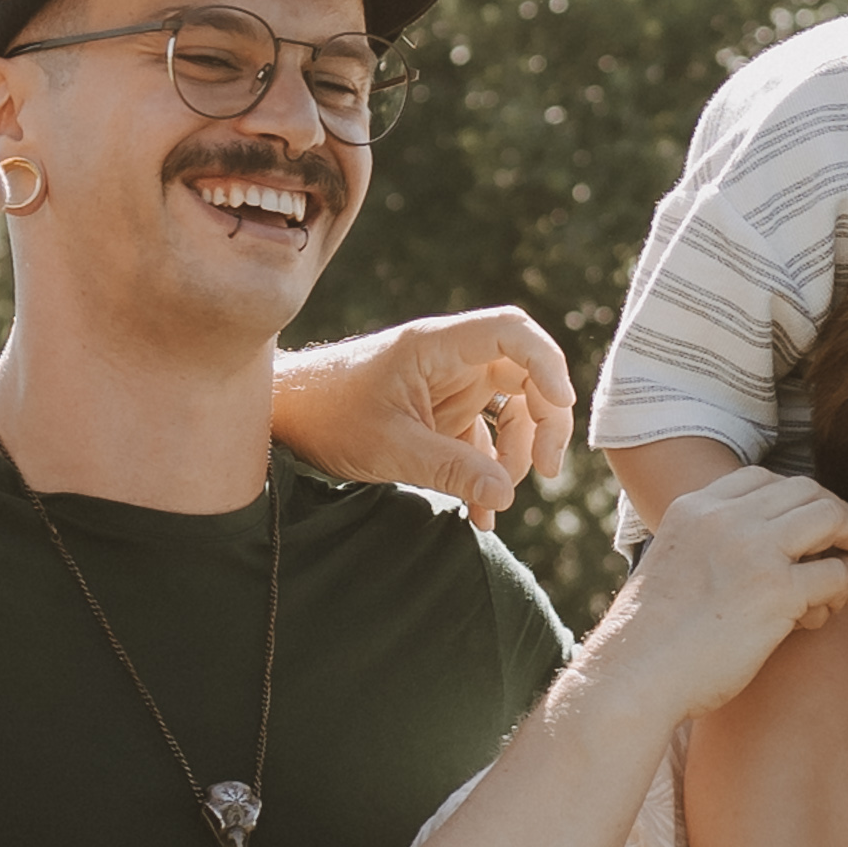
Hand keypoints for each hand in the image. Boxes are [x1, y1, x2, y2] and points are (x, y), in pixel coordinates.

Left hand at [273, 307, 576, 521]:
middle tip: (545, 469)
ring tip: (497, 501)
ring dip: (515, 456)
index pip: (511, 333)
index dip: (547, 364)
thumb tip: (508, 495)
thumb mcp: (391, 447)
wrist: (286, 419)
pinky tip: (481, 513)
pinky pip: (483, 440)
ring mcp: (448, 386)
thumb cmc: (327, 416)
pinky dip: (487, 473)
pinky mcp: (441, 414)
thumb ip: (451, 470)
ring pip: (511, 411)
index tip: (561, 405)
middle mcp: (450, 359)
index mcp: (437, 347)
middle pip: (525, 375)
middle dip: (544, 422)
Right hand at [584, 466, 847, 722]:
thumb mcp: (675, 572)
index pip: (764, 479)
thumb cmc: (651, 643)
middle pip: (805, 490)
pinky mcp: (776, 590)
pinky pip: (835, 572)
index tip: (813, 526)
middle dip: (838, 513)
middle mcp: (724, 517)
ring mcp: (752, 550)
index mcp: (694, 508)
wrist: (633, 677)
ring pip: (830, 517)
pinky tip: (845, 605)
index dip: (798, 499)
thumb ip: (714, 553)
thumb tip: (765, 565)